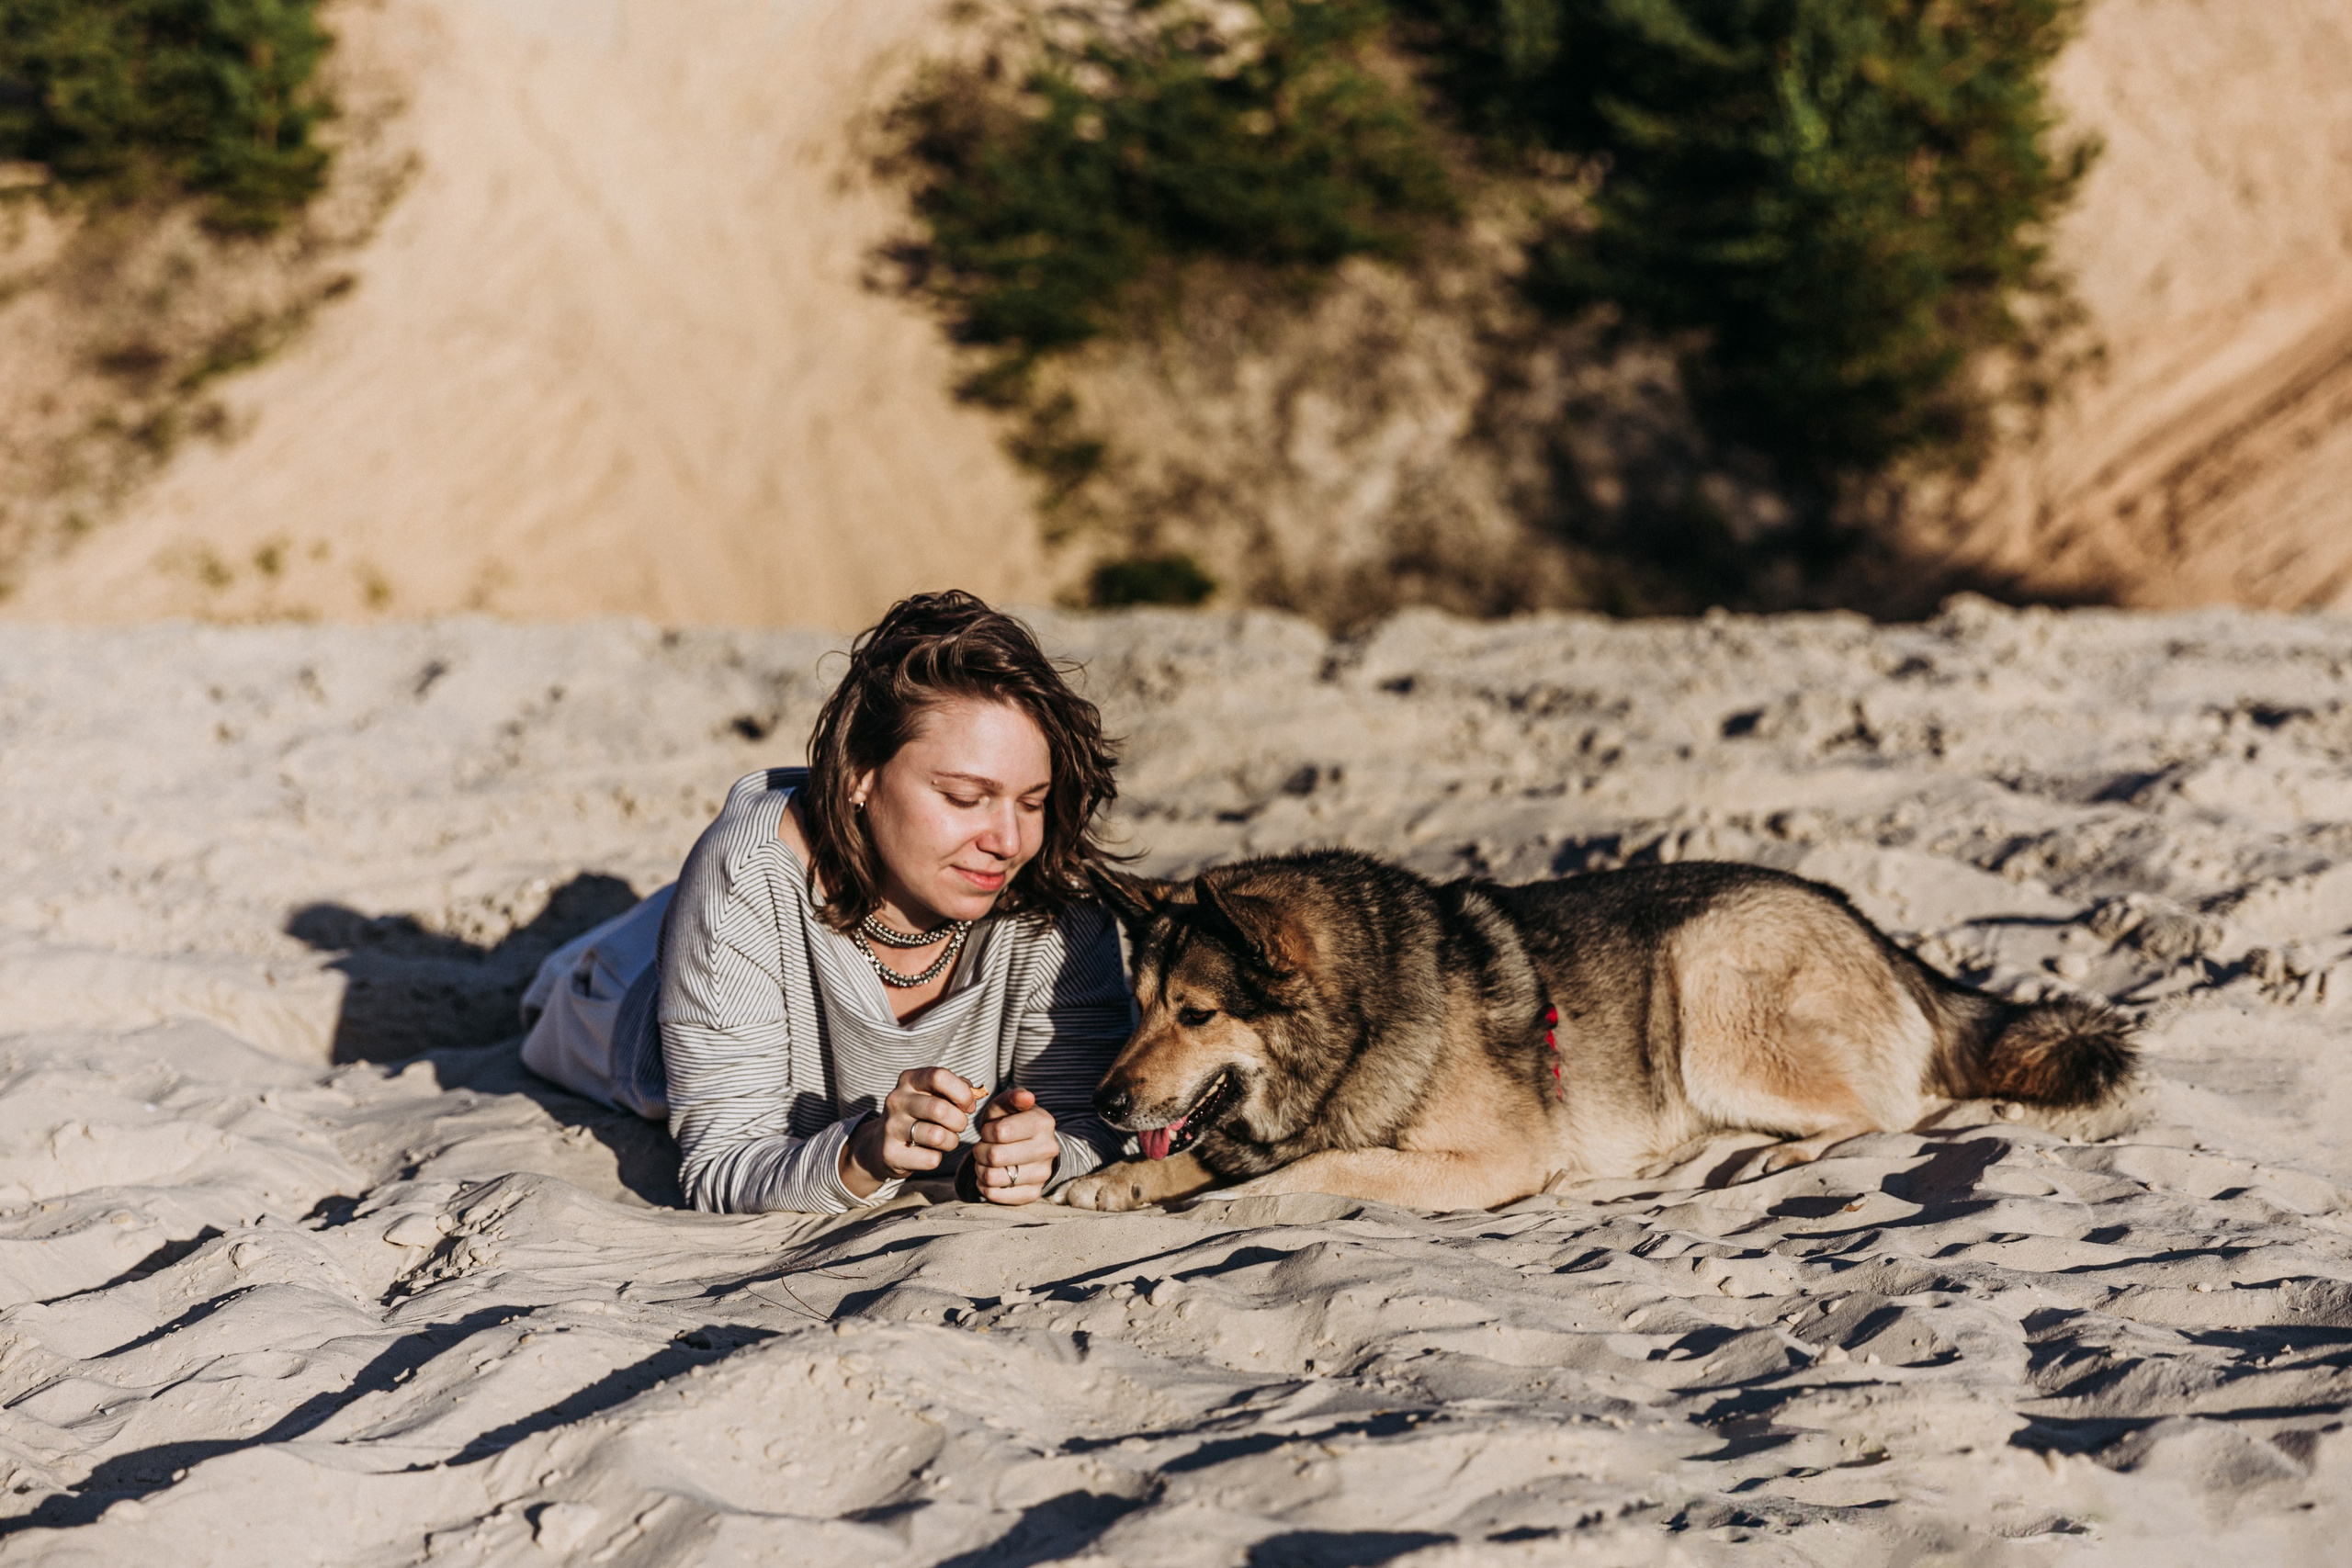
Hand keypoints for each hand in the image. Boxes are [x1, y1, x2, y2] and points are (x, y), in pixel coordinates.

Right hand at [843, 1066, 980, 1197]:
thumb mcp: (932, 1094)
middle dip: (959, 1121)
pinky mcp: (890, 1153)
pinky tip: (928, 1153)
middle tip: (958, 1126)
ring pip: (938, 1136)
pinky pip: (931, 1159)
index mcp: (909, 1080)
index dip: (962, 1092)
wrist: (880, 1145)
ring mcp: (891, 1127)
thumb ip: (956, 1088)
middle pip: (940, 1109)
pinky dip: (937, 1158)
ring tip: (945, 1140)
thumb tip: (974, 1095)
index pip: (939, 1076)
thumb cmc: (918, 1115)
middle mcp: (896, 1100)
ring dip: (951, 1141)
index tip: (968, 1105)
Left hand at [965, 1087, 1058, 1205]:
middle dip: (979, 1151)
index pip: (1000, 1132)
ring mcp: (1043, 1174)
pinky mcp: (1033, 1193)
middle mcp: (1048, 1149)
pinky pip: (996, 1196)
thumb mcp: (1008, 1106)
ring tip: (984, 1162)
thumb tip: (1027, 1097)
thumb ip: (1013, 1098)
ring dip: (980, 1169)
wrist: (1026, 1146)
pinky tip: (989, 1176)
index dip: (986, 1132)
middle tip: (982, 1148)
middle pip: (994, 1156)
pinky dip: (984, 1186)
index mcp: (1043, 1123)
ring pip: (993, 1177)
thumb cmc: (1010, 1122)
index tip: (989, 1131)